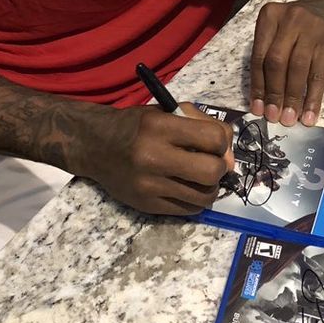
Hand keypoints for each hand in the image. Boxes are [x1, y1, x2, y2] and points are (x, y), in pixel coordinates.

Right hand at [70, 103, 233, 215]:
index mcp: (160, 127)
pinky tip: (185, 188)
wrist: (93, 145)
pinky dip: (194, 200)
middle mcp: (154, 156)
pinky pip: (188, 210)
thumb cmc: (135, 125)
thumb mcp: (165, 112)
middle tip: (211, 164)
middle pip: (212, 172)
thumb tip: (230, 155)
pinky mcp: (147, 205)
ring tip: (199, 177)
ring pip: (204, 196)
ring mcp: (149, 185)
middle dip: (219, 168)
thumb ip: (200, 125)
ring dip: (209, 187)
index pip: (214, 138)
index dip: (221, 142)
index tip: (214, 143)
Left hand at [249, 0, 323, 126]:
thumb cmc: (296, 25)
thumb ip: (268, 56)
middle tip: (273, 116)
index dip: (257, 85)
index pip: (259, 56)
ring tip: (289, 118)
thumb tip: (263, 98)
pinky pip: (319, 76)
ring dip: (293, 98)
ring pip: (298, 70)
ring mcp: (311, 32)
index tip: (257, 108)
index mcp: (269, 17)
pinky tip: (309, 114)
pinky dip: (313, 98)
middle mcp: (289, 22)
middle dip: (274, 93)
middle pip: (277, 63)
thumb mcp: (277, 29)